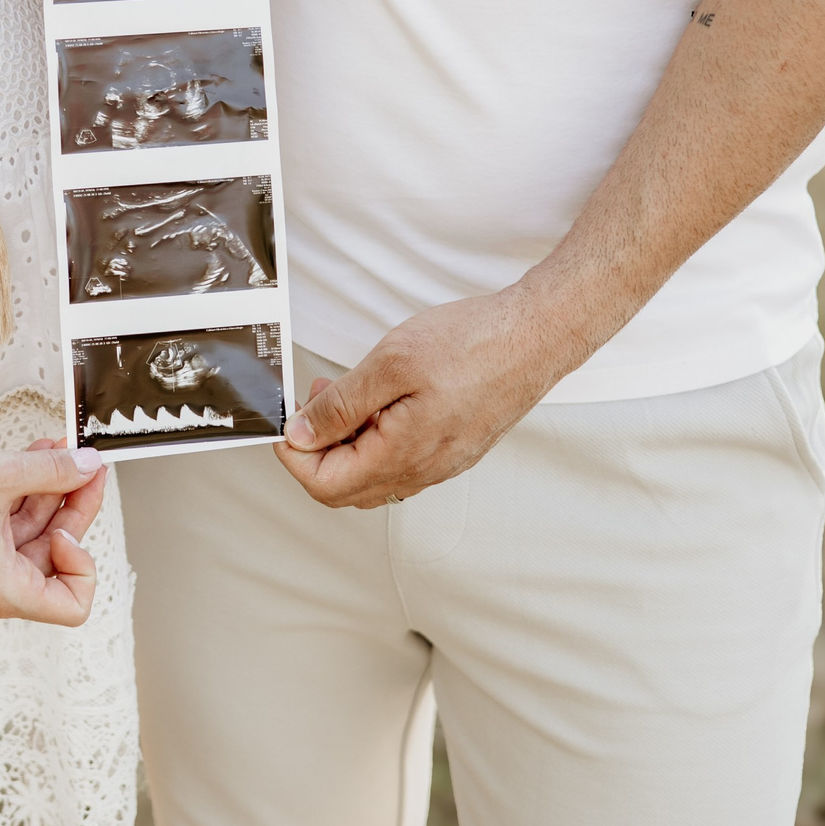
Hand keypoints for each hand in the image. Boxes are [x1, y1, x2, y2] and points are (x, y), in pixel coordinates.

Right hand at [0, 432, 108, 623]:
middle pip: (52, 558)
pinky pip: (2, 528)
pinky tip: (31, 458)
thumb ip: (54, 472)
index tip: (72, 521)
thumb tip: (88, 467)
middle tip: (84, 465)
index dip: (84, 562)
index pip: (71, 605)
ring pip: (27, 537)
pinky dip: (19, 496)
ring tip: (56, 450)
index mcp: (0, 591)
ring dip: (46, 493)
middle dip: (69, 507)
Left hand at [274, 285, 588, 508]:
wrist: (538, 336)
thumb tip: (301, 435)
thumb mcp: (391, 364)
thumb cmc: (475, 344)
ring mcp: (442, 463)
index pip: (325, 486)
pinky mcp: (454, 449)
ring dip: (346, 442)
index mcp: (402, 456)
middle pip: (346, 489)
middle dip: (316, 450)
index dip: (294, 457)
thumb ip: (341, 406)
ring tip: (343, 392)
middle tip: (312, 403)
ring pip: (373, 476)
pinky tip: (379, 401)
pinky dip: (375, 438)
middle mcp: (423, 471)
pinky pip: (400, 463)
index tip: (286, 421)